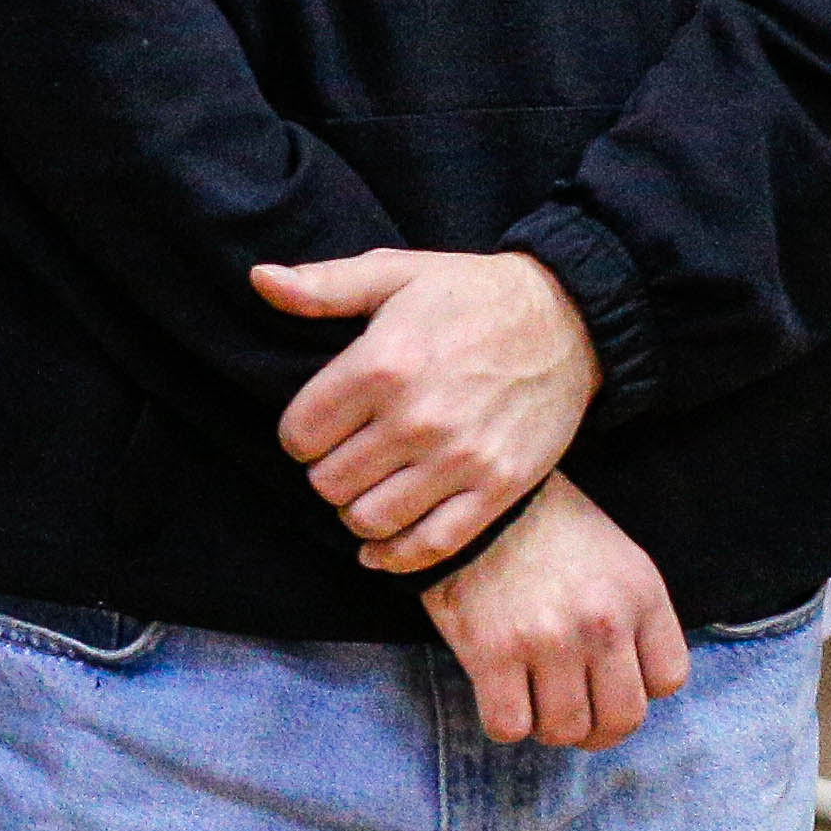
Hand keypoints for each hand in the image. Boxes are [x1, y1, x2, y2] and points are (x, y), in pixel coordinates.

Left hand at [256, 246, 603, 572]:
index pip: (300, 434)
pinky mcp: (498, 489)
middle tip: (343, 457)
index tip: (316, 429)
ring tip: (365, 490)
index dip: (298, 436)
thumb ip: (323, 286)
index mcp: (383, 364)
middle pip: (329, 482)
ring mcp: (460, 460)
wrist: (569, 318)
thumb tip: (260, 280)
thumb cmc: (471, 294)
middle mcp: (418, 418)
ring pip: (370, 520)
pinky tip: (379, 546)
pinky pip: (430, 546)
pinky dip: (395, 555)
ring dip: (355, 512)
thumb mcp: (395, 274)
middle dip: (326, 473)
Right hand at [421, 476, 689, 751]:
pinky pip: (510, 726)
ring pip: (565, 731)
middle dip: (600, 729)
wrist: (477, 502)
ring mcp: (549, 641)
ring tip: (534, 701)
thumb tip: (631, 683)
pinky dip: (505, 722)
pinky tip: (500, 695)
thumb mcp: (617, 558)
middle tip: (575, 715)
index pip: (668, 680)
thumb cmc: (548, 529)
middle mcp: (603, 623)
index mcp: (640, 595)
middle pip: (623, 719)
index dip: (640, 690)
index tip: (612, 681)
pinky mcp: (493, 653)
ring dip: (549, 727)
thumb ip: (636, 617)